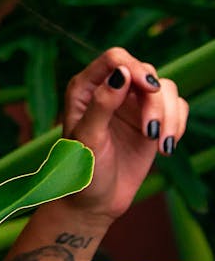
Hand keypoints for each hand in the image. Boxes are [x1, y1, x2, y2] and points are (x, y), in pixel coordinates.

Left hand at [61, 47, 188, 225]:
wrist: (95, 202)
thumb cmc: (82, 170)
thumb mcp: (88, 139)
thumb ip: (102, 104)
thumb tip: (122, 72)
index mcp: (86, 87)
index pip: (115, 58)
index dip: (135, 68)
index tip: (148, 89)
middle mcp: (111, 89)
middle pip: (146, 72)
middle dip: (154, 101)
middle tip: (150, 133)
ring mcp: (133, 104)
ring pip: (165, 89)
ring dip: (169, 116)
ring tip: (160, 146)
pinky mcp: (152, 120)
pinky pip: (177, 107)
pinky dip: (178, 125)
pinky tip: (165, 149)